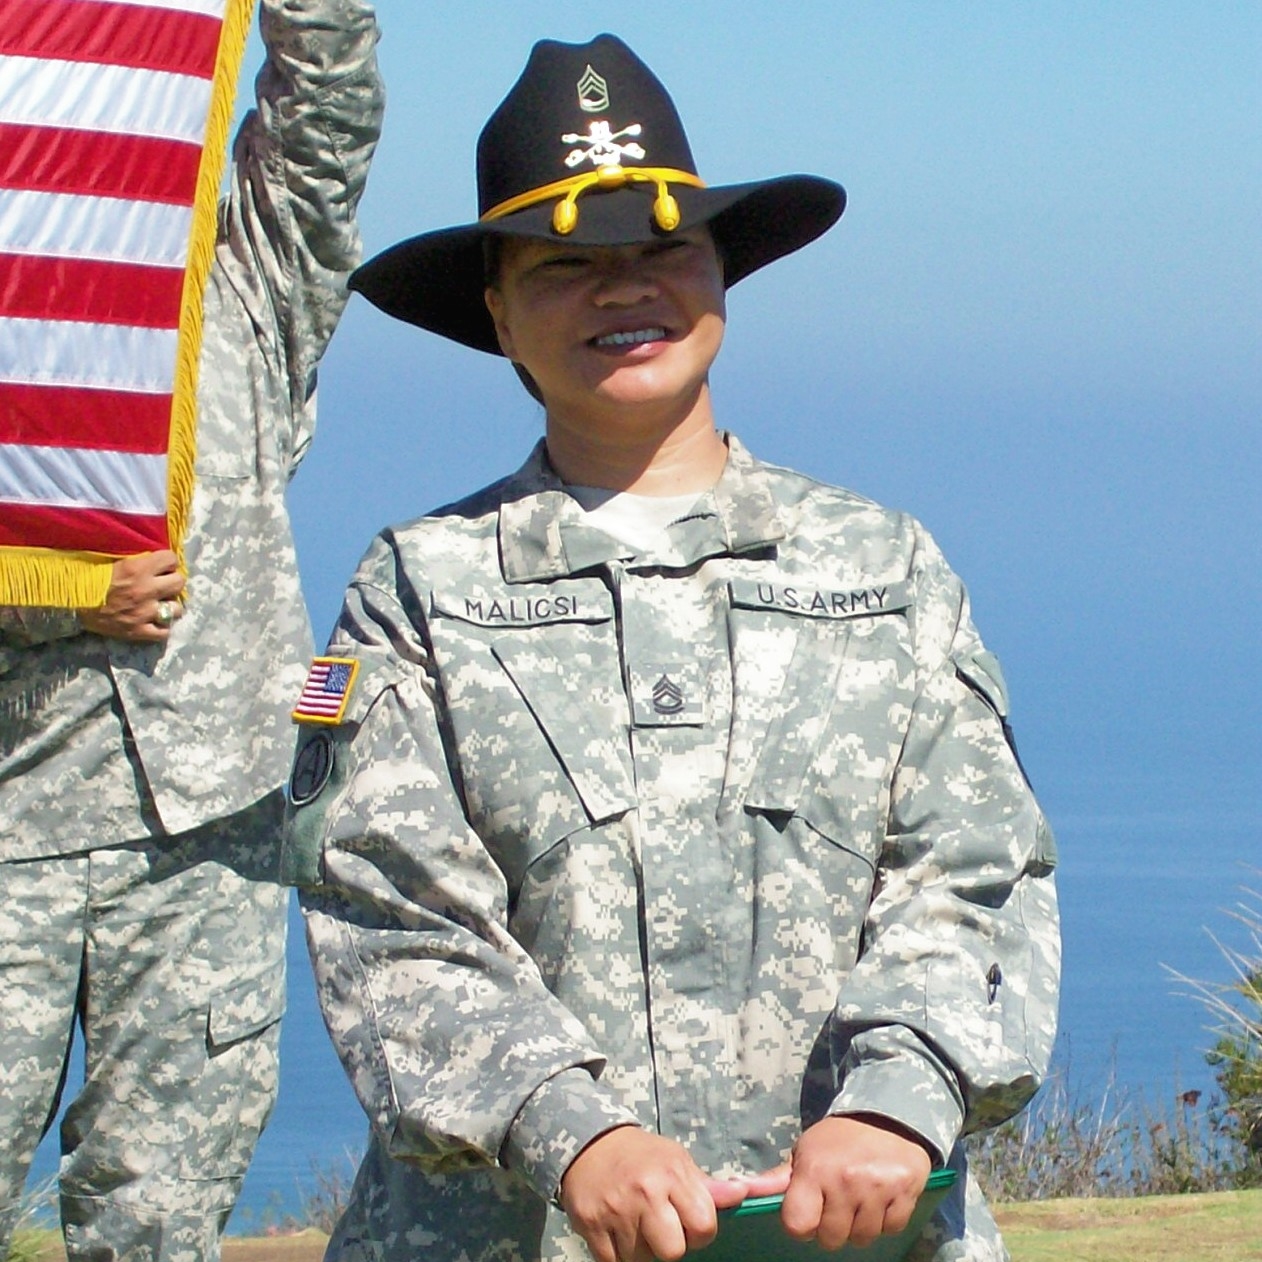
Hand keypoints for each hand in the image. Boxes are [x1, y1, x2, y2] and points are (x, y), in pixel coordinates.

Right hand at [77, 551, 185, 642]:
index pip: (171, 559)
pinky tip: (155, 621)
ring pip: (176, 610)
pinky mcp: (138, 631)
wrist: (68, 602)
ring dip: (169, 606)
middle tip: (162, 583)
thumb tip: (151, 551)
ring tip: (159, 604)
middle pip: (179, 583)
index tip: (161, 564)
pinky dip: (162, 627)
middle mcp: (146, 590)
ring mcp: (144, 613)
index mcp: (138, 568)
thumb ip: (134, 555)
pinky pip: (164, 632)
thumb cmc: (86, 575)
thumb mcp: (110, 557)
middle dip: (172, 581)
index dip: (167, 561)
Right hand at [560, 1127, 740, 1261]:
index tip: (687, 1221)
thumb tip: (743, 1193)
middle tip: (661, 1228)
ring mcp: (616, 1211)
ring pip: (642, 1261)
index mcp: (672, 1174)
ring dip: (642, 1250)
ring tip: (636, 1224)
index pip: (704, 1227)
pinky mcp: (591, 1225)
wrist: (591, 1144)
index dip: (700, 1231)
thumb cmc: (643, 1156)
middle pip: (673, 1252)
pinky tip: (619, 1232)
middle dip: (671, 1246)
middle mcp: (645, 1192)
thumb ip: (708, 1186)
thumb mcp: (677, 1161)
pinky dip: (618, 1255)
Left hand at [778, 1116, 932, 1249]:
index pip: (797, 1225)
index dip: (801, 1224)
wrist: (885, 1115)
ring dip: (860, 1224)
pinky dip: (886, 1219)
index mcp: (814, 1169)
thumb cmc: (838, 1139)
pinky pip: (891, 1229)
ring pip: (862, 1238)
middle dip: (833, 1226)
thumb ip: (779, 1178)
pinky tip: (880, 1197)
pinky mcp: (905, 1191)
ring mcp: (877, 1187)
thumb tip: (742, 1188)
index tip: (809, 1212)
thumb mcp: (805, 1151)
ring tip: (859, 1198)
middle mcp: (845, 1180)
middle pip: (832, 1239)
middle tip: (837, 1202)